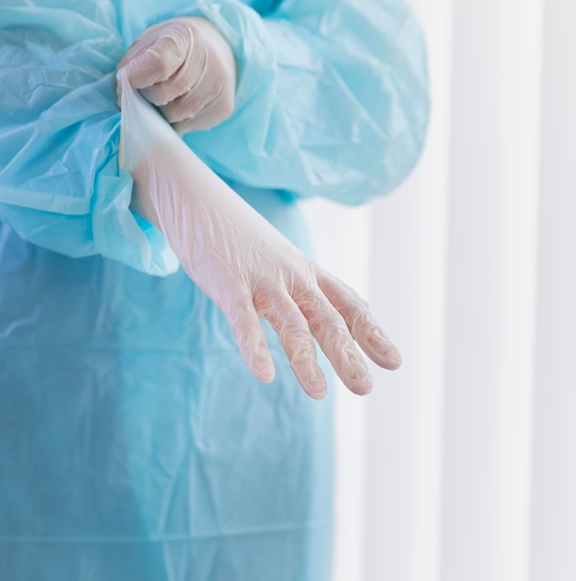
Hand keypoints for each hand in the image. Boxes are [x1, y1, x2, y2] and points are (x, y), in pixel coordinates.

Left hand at [117, 17, 235, 134]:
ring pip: (174, 115)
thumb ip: (134, 63)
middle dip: (147, 96)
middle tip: (145, 90)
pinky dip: (176, 120)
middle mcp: (209, 60)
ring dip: (161, 111)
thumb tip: (123, 95)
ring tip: (164, 98)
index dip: (137, 77)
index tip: (125, 80)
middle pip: (163, 94)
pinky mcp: (223, 108)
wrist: (219, 49)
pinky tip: (181, 103)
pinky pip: (187, 126)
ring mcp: (219, 86)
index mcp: (185, 36)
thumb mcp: (152, 41)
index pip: (158, 64)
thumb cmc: (177, 47)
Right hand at [119, 75, 400, 399]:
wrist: (198, 197)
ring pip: (292, 322)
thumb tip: (337, 311)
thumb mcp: (281, 260)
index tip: (393, 361)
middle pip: (328, 317)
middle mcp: (292, 275)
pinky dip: (254, 347)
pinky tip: (264, 375)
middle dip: (348, 354)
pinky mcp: (227, 282)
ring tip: (318, 394)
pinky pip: (243, 319)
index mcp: (306, 271)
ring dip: (306, 359)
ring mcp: (261, 278)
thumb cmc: (240, 237)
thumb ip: (305, 287)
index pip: (348, 302)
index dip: (371, 332)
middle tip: (365, 388)